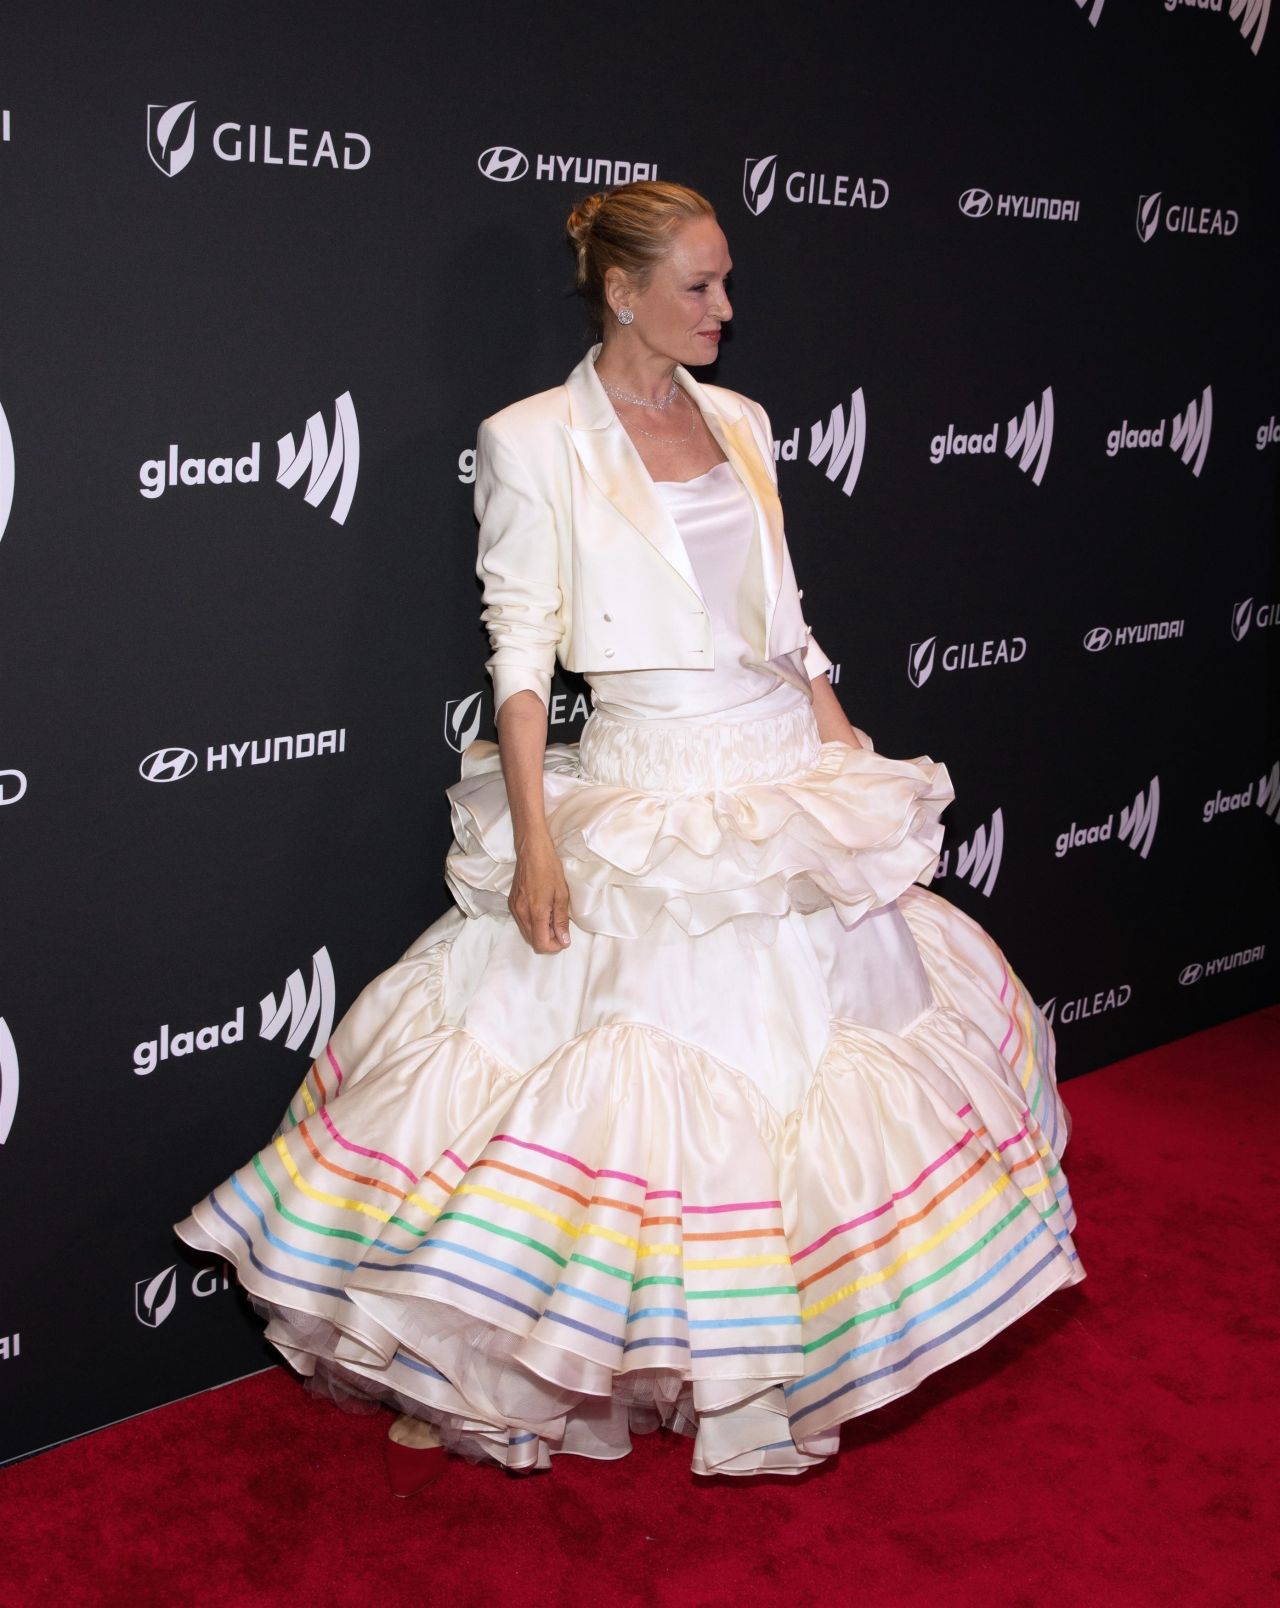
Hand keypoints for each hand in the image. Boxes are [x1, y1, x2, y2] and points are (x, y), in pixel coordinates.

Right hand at [508, 835, 571, 952]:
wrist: (532, 851)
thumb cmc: (549, 869)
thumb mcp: (562, 895)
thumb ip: (561, 920)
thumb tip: (563, 940)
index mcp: (535, 912)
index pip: (541, 944)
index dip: (554, 946)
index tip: (564, 938)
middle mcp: (521, 914)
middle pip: (532, 941)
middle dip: (548, 940)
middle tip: (560, 927)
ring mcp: (514, 909)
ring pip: (526, 933)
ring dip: (540, 932)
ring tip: (552, 916)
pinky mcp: (511, 903)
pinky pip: (521, 922)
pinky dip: (532, 923)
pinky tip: (542, 910)